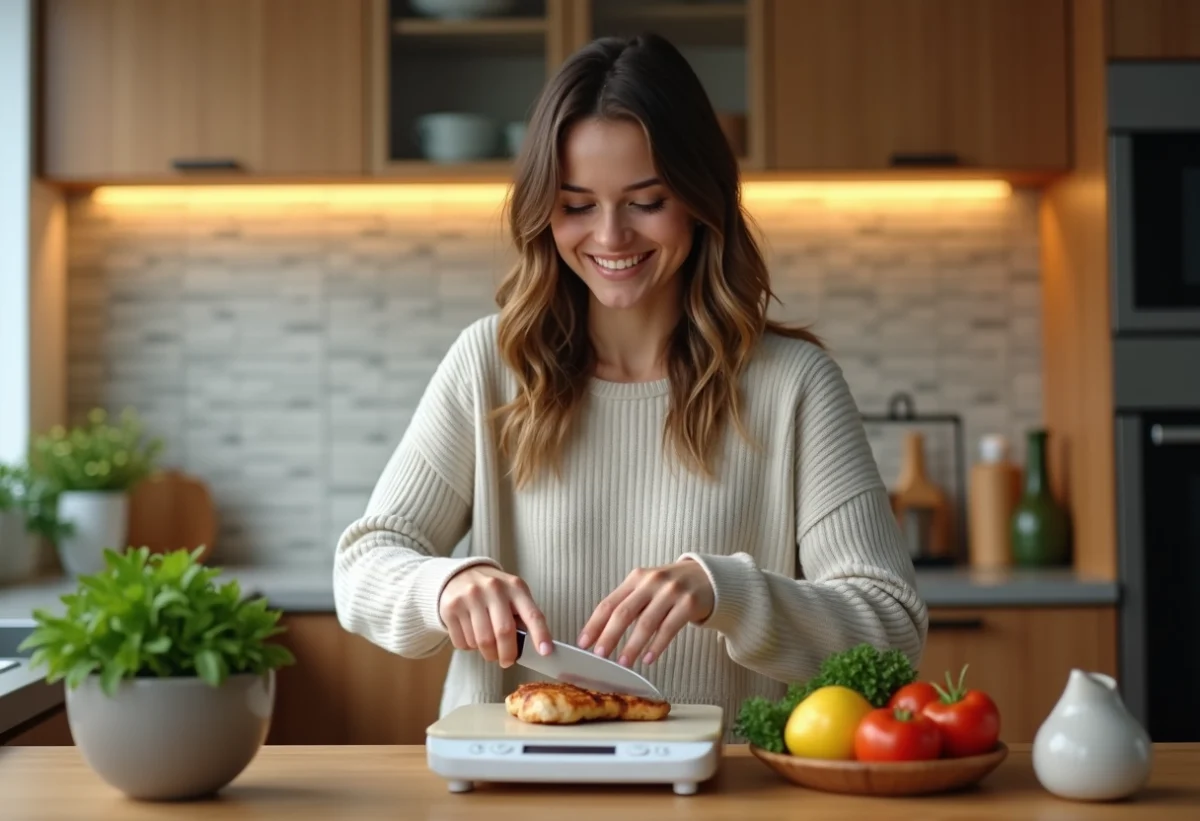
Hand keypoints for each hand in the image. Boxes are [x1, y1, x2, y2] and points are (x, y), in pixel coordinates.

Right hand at [438, 565, 552, 667]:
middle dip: (507, 655)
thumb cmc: (493, 591)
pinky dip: (470, 647)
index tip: (545, 652)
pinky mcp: (451, 608)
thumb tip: (533, 648)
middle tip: (507, 661)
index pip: (532, 614)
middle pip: (504, 633)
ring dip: (487, 652)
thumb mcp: (512, 594)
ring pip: (481, 642)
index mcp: (515, 587)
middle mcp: (493, 588)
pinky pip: (463, 642)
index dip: (540, 635)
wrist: (458, 575)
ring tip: (488, 646)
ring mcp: (470, 597)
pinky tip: (471, 635)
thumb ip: (522, 616)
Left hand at [577, 560, 713, 666]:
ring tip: (624, 662)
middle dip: (609, 636)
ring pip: (646, 623)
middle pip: (624, 612)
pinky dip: (656, 646)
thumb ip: (628, 604)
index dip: (594, 624)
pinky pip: (668, 628)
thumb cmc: (671, 588)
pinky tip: (648, 659)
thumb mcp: (648, 588)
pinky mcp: (688, 603)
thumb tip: (602, 634)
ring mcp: (671, 592)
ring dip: (633, 645)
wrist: (708, 578)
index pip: (609, 603)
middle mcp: (651, 582)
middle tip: (600, 655)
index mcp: (636, 578)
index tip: (583, 643)